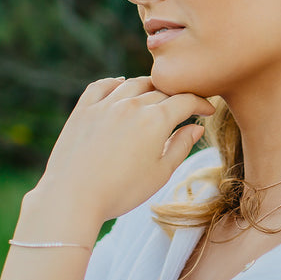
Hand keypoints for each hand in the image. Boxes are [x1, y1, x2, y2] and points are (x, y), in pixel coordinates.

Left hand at [28, 76, 215, 223]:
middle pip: (161, 91)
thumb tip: (196, 128)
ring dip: (149, 87)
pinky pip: (102, 85)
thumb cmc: (121, 191)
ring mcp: (105, 104)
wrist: (72, 197)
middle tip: (184, 107)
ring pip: (134, 83)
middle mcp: (131, 104)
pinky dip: (115, 83)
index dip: (201, 103)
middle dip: (177, 98)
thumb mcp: (160, 173)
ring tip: (156, 97)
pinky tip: (121, 86)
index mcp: (155, 120)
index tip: (207, 110)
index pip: (185, 101)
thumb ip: (181, 146)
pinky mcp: (83, 109)